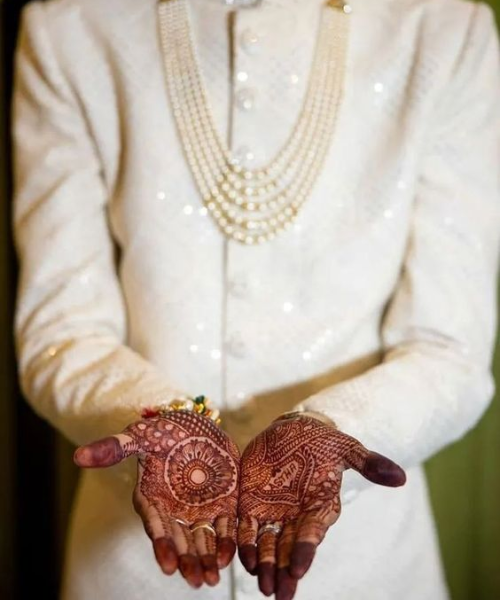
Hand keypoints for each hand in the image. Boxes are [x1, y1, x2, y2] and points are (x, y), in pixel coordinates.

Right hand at [74, 410, 239, 587]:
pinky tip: (228, 557)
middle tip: (196, 580)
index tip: (168, 566)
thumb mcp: (140, 435)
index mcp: (151, 498)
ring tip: (211, 579)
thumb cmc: (164, 431)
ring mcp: (197, 509)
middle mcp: (173, 510)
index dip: (162, 545)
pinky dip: (226, 542)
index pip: (156, 525)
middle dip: (187, 561)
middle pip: (180, 540)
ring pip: (201, 540)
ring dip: (206, 559)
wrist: (197, 425)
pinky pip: (223, 527)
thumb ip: (114, 447)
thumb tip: (78, 456)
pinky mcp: (221, 503)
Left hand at [237, 412, 405, 599]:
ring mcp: (273, 512)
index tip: (298, 568)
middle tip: (279, 595)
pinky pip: (246, 528)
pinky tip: (242, 559)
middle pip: (288, 548)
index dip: (304, 550)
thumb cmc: (323, 441)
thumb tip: (401, 478)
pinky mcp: (251, 503)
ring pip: (267, 544)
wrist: (293, 431)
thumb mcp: (346, 447)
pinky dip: (244, 544)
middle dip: (284, 572)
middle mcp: (297, 516)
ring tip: (263, 586)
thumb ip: (368, 463)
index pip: (312, 533)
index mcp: (320, 507)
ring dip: (264, 566)